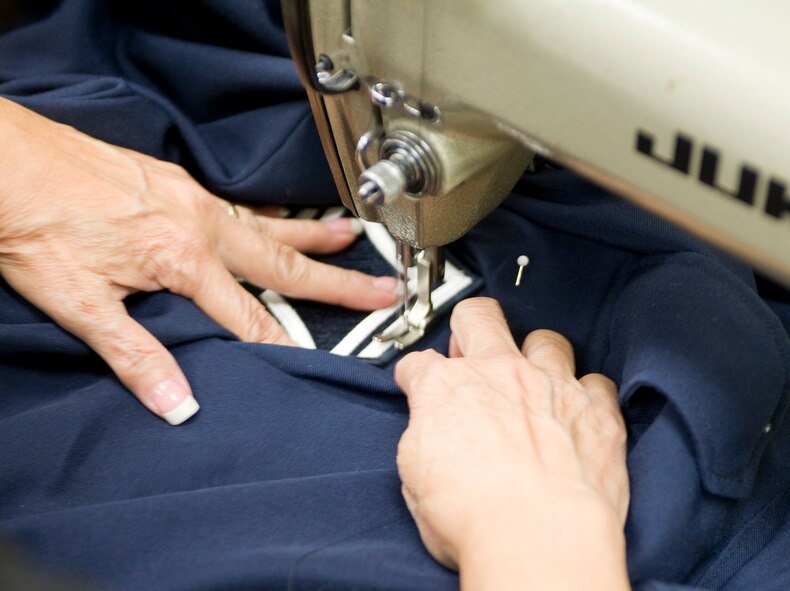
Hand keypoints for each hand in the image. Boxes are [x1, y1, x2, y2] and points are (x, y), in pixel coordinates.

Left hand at [0, 98, 397, 424]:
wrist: (1, 160)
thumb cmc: (32, 223)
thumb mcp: (78, 303)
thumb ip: (135, 355)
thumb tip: (177, 403)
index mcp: (182, 259)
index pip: (248, 317)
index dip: (282, 344)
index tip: (317, 362)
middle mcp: (198, 223)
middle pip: (284, 262)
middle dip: (338, 281)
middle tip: (382, 287)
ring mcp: (189, 198)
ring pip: (267, 225)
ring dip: (312, 236)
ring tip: (349, 237)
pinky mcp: (172, 182)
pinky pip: (238, 207)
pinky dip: (269, 217)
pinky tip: (276, 218)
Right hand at [394, 297, 629, 589]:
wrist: (537, 538)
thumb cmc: (472, 517)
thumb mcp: (414, 474)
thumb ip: (423, 433)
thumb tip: (429, 426)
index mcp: (446, 388)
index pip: (420, 363)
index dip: (417, 376)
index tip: (421, 388)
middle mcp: (499, 373)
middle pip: (479, 316)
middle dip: (470, 326)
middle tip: (471, 353)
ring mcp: (552, 385)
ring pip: (546, 340)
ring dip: (536, 356)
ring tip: (533, 384)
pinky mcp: (597, 411)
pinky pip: (597, 382)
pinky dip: (587, 395)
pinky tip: (577, 416)